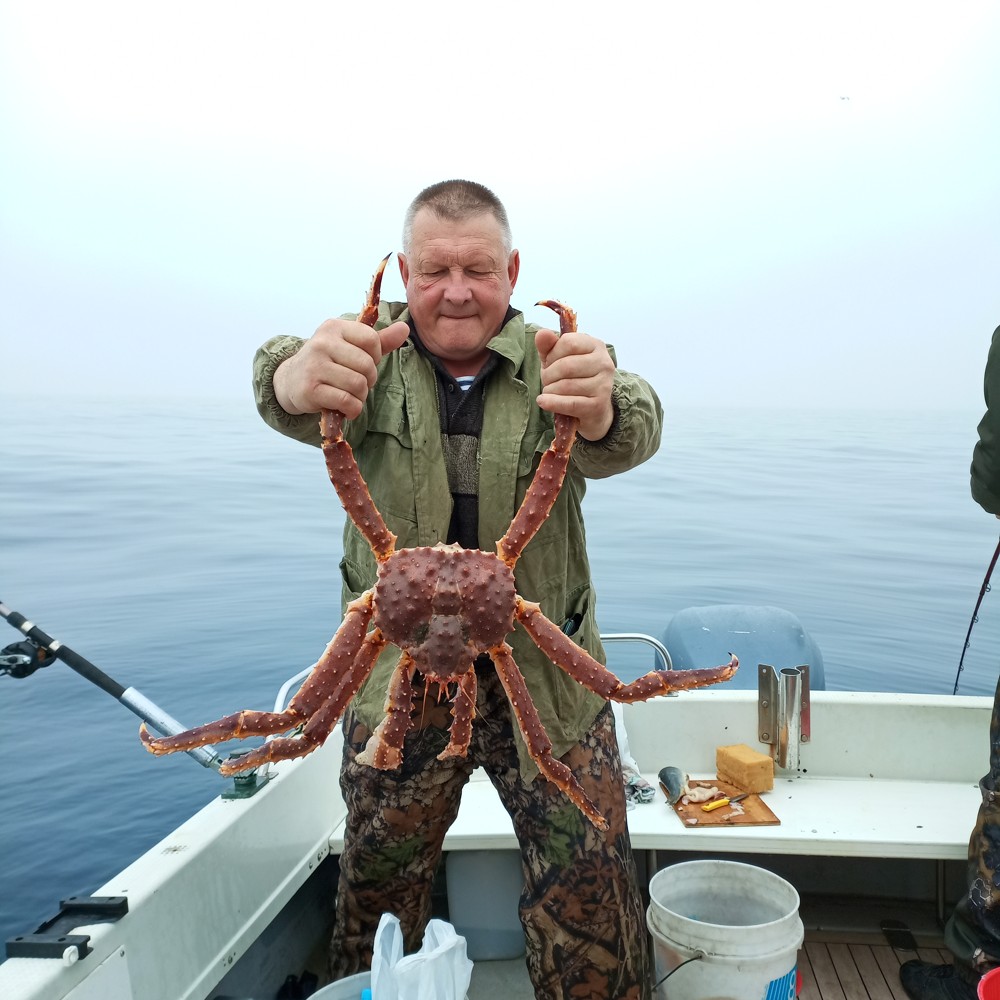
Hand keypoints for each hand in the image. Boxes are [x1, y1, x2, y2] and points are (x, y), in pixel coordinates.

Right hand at [274, 319, 409, 418]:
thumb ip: (379, 340)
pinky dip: (353, 410)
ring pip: (358, 385)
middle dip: (368, 380)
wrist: (291, 381)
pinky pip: (346, 401)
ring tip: (350, 396)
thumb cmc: (328, 362)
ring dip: (360, 397)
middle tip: (356, 384)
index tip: (364, 364)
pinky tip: (347, 409)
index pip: (371, 340)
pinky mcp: (310, 389)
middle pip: (367, 365)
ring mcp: (314, 366)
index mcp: (334, 327)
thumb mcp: (351, 346)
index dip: (375, 357)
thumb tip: (405, 328)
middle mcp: (322, 343)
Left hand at [534, 328, 615, 440]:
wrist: (593, 409)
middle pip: (566, 366)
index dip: (552, 354)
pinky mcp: (598, 405)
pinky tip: (543, 401)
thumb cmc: (573, 379)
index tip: (549, 363)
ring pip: (566, 386)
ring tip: (549, 392)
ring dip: (549, 390)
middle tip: (547, 381)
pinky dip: (552, 403)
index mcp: (596, 345)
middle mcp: (604, 363)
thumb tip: (542, 333)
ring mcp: (604, 385)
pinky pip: (570, 403)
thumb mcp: (558, 359)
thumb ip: (549, 346)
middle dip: (548, 375)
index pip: (568, 342)